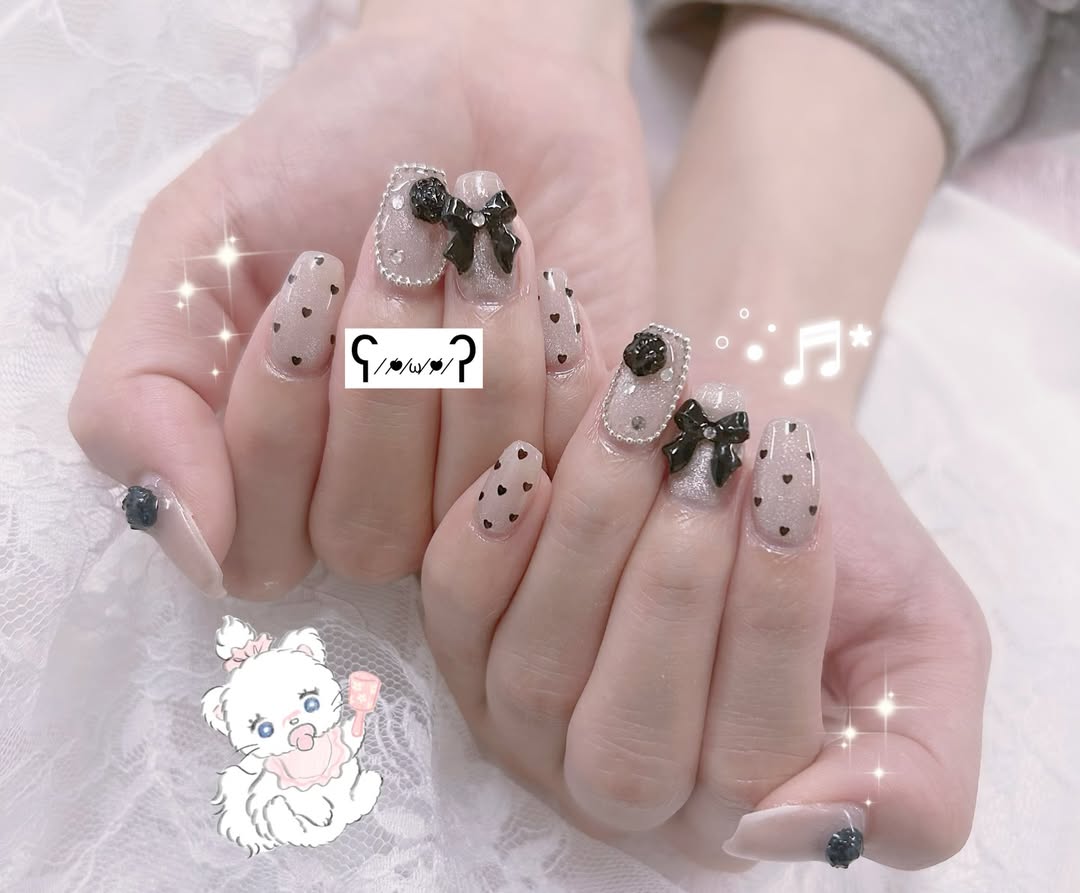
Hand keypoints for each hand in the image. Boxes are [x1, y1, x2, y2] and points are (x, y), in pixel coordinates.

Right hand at [68, 1, 646, 598]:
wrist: (482, 86)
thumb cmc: (327, 158)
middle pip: (366, 533)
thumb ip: (141, 392)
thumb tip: (183, 538)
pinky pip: (571, 470)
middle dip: (384, 369)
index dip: (281, 423)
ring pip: (473, 503)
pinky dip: (556, 362)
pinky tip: (549, 287)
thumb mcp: (194, 247)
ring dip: (477, 354)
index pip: (259, 545)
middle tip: (404, 244)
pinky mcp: (578, 459)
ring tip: (485, 249)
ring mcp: (481, 495)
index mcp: (269, 475)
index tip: (308, 276)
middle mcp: (374, 506)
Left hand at [420, 343, 989, 873]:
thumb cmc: (820, 525)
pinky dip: (488, 536)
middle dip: (678, 587)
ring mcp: (527, 725)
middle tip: (719, 458)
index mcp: (749, 807)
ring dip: (592, 537)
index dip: (775, 622)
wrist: (733, 435)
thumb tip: (801, 834)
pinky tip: (531, 459)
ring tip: (643, 421)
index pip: (754, 761)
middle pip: (630, 741)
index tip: (795, 485)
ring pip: (538, 671)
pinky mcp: (463, 644)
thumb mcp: (922, 641)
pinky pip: (455, 610)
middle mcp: (624, 790)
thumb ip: (911, 774)